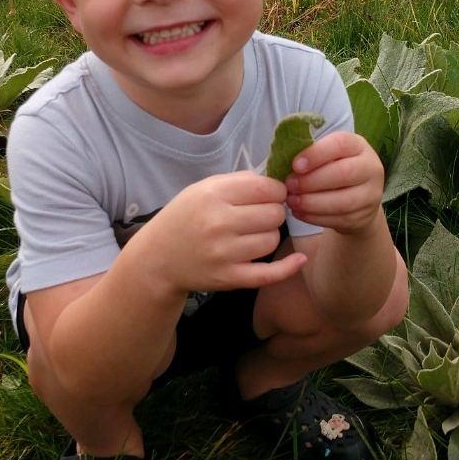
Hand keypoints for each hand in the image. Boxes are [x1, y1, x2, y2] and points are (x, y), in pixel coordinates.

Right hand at [135, 172, 306, 294]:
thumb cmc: (185, 217)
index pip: (266, 188)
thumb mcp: (203, 189)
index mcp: (213, 195)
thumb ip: (239, 181)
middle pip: (274, 214)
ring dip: (269, 235)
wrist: (159, 258)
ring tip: (252, 233)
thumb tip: (278, 182)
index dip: (276, 190)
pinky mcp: (229, 278)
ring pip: (272, 240)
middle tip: (261, 215)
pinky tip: (299, 259)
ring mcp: (224, 253)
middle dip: (274, 212)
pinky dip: (288, 267)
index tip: (270, 195)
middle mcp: (218, 223)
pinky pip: (269, 273)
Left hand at [284, 132, 384, 234]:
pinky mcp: (365, 216)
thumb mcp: (326, 154)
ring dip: (312, 203)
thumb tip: (282, 159)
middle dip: (312, 181)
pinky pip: (340, 219)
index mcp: (358, 145)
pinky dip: (315, 217)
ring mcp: (371, 193)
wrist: (356, 195)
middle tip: (289, 185)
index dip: (316, 154)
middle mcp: (370, 167)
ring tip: (291, 201)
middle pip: (343, 173)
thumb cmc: (332, 167)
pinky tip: (299, 212)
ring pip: (343, 201)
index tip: (295, 165)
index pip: (340, 144)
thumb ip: (309, 153)